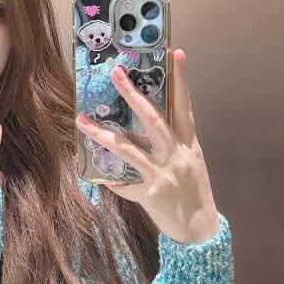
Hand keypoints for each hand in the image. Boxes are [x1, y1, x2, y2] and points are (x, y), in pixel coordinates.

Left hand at [75, 48, 219, 244]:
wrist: (201, 230)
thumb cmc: (194, 194)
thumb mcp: (189, 164)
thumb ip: (170, 146)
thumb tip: (139, 132)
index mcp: (189, 145)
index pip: (185, 106)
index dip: (181, 80)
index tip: (175, 53)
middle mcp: (177, 155)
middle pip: (152, 119)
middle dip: (132, 95)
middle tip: (115, 73)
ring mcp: (163, 174)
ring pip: (128, 147)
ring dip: (102, 133)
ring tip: (82, 120)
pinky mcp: (151, 193)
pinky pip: (125, 185)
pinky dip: (114, 183)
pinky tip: (102, 181)